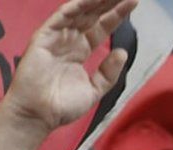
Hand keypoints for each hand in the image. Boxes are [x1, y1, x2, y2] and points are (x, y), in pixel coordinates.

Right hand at [2, 0, 137, 132]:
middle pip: (92, 15)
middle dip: (109, 2)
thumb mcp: (94, 91)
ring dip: (95, 1)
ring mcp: (56, 37)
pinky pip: (60, 17)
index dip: (117, 15)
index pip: (101, 27)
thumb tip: (122, 53)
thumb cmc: (61, 106)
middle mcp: (69, 40)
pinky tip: (89, 0)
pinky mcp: (43, 37)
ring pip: (78, 12)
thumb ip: (108, 73)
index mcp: (80, 50)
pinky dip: (75, 7)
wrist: (38, 115)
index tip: (133, 3)